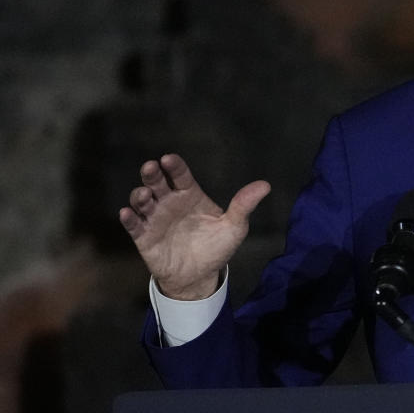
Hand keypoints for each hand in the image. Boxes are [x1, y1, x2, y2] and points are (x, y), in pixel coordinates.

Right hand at [119, 154, 269, 300]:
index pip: (181, 176)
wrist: (200, 276)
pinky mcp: (145, 237)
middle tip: (151, 167)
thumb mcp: (234, 227)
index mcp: (190, 195)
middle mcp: (170, 203)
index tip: (169, 159)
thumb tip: (265, 185)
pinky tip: (127, 214)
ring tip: (144, 195)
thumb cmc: (216, 246)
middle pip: (158, 183)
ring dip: (140, 195)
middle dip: (152, 174)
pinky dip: (129, 219)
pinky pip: (134, 226)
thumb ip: (244, 205)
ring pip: (142, 201)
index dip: (174, 166)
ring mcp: (156, 219)